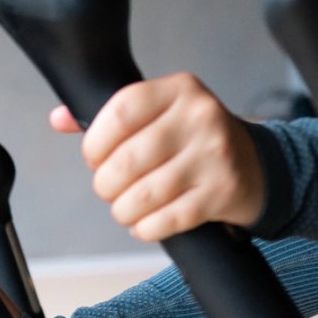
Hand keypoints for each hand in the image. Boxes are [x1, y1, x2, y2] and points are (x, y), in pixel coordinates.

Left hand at [52, 72, 263, 242]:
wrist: (257, 165)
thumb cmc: (196, 139)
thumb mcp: (161, 113)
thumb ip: (111, 115)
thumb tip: (60, 118)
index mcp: (180, 89)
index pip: (121, 111)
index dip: (95, 142)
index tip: (94, 158)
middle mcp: (201, 117)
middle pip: (127, 160)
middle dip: (106, 184)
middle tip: (110, 188)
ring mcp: (214, 155)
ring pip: (144, 195)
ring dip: (124, 210)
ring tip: (127, 207)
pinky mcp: (222, 192)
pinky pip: (166, 221)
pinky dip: (146, 228)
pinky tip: (148, 221)